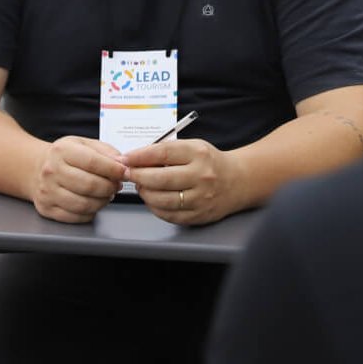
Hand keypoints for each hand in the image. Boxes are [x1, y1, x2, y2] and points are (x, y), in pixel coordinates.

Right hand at [31, 136, 126, 222]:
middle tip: (116, 185)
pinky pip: (75, 217)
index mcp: (62, 151)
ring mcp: (47, 192)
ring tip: (106, 195)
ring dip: (102, 201)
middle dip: (110, 187)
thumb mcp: (84, 144)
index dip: (113, 169)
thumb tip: (122, 164)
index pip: (93, 162)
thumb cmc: (65, 157)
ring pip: (84, 204)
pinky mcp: (47, 208)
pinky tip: (93, 203)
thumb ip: (106, 151)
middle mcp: (51, 171)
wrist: (37, 168)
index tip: (124, 172)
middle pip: (90, 185)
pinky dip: (90, 213)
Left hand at [121, 138, 246, 225]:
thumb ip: (166, 151)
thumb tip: (135, 159)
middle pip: (160, 179)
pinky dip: (155, 208)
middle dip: (137, 176)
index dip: (139, 156)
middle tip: (128, 174)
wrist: (237, 181)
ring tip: (141, 186)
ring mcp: (201, 198)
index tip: (125, 159)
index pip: (162, 153)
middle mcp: (201, 176)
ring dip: (145, 193)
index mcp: (198, 154)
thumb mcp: (192, 147)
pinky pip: (169, 215)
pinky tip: (153, 199)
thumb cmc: (209, 162)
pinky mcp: (199, 215)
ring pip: (162, 200)